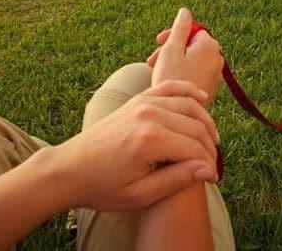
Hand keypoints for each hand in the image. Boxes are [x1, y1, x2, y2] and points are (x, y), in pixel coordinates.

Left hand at [47, 79, 219, 211]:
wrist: (69, 169)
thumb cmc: (101, 187)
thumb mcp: (139, 195)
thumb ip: (175, 181)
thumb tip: (207, 169)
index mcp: (150, 140)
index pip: (195, 149)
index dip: (209, 166)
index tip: (212, 181)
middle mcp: (149, 115)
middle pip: (196, 126)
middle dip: (209, 147)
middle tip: (212, 167)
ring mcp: (142, 103)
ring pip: (189, 105)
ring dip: (205, 122)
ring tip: (212, 142)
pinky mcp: (137, 99)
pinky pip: (170, 87)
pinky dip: (188, 91)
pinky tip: (202, 98)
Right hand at [147, 8, 223, 105]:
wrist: (178, 113)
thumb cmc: (171, 80)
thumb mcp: (171, 49)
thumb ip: (179, 28)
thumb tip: (185, 10)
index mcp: (210, 45)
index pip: (191, 29)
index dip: (172, 35)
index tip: (158, 43)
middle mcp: (218, 58)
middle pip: (192, 44)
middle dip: (172, 49)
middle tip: (153, 60)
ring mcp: (216, 74)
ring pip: (193, 59)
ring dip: (175, 61)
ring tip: (157, 71)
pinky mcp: (212, 87)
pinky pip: (197, 72)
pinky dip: (183, 72)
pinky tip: (169, 81)